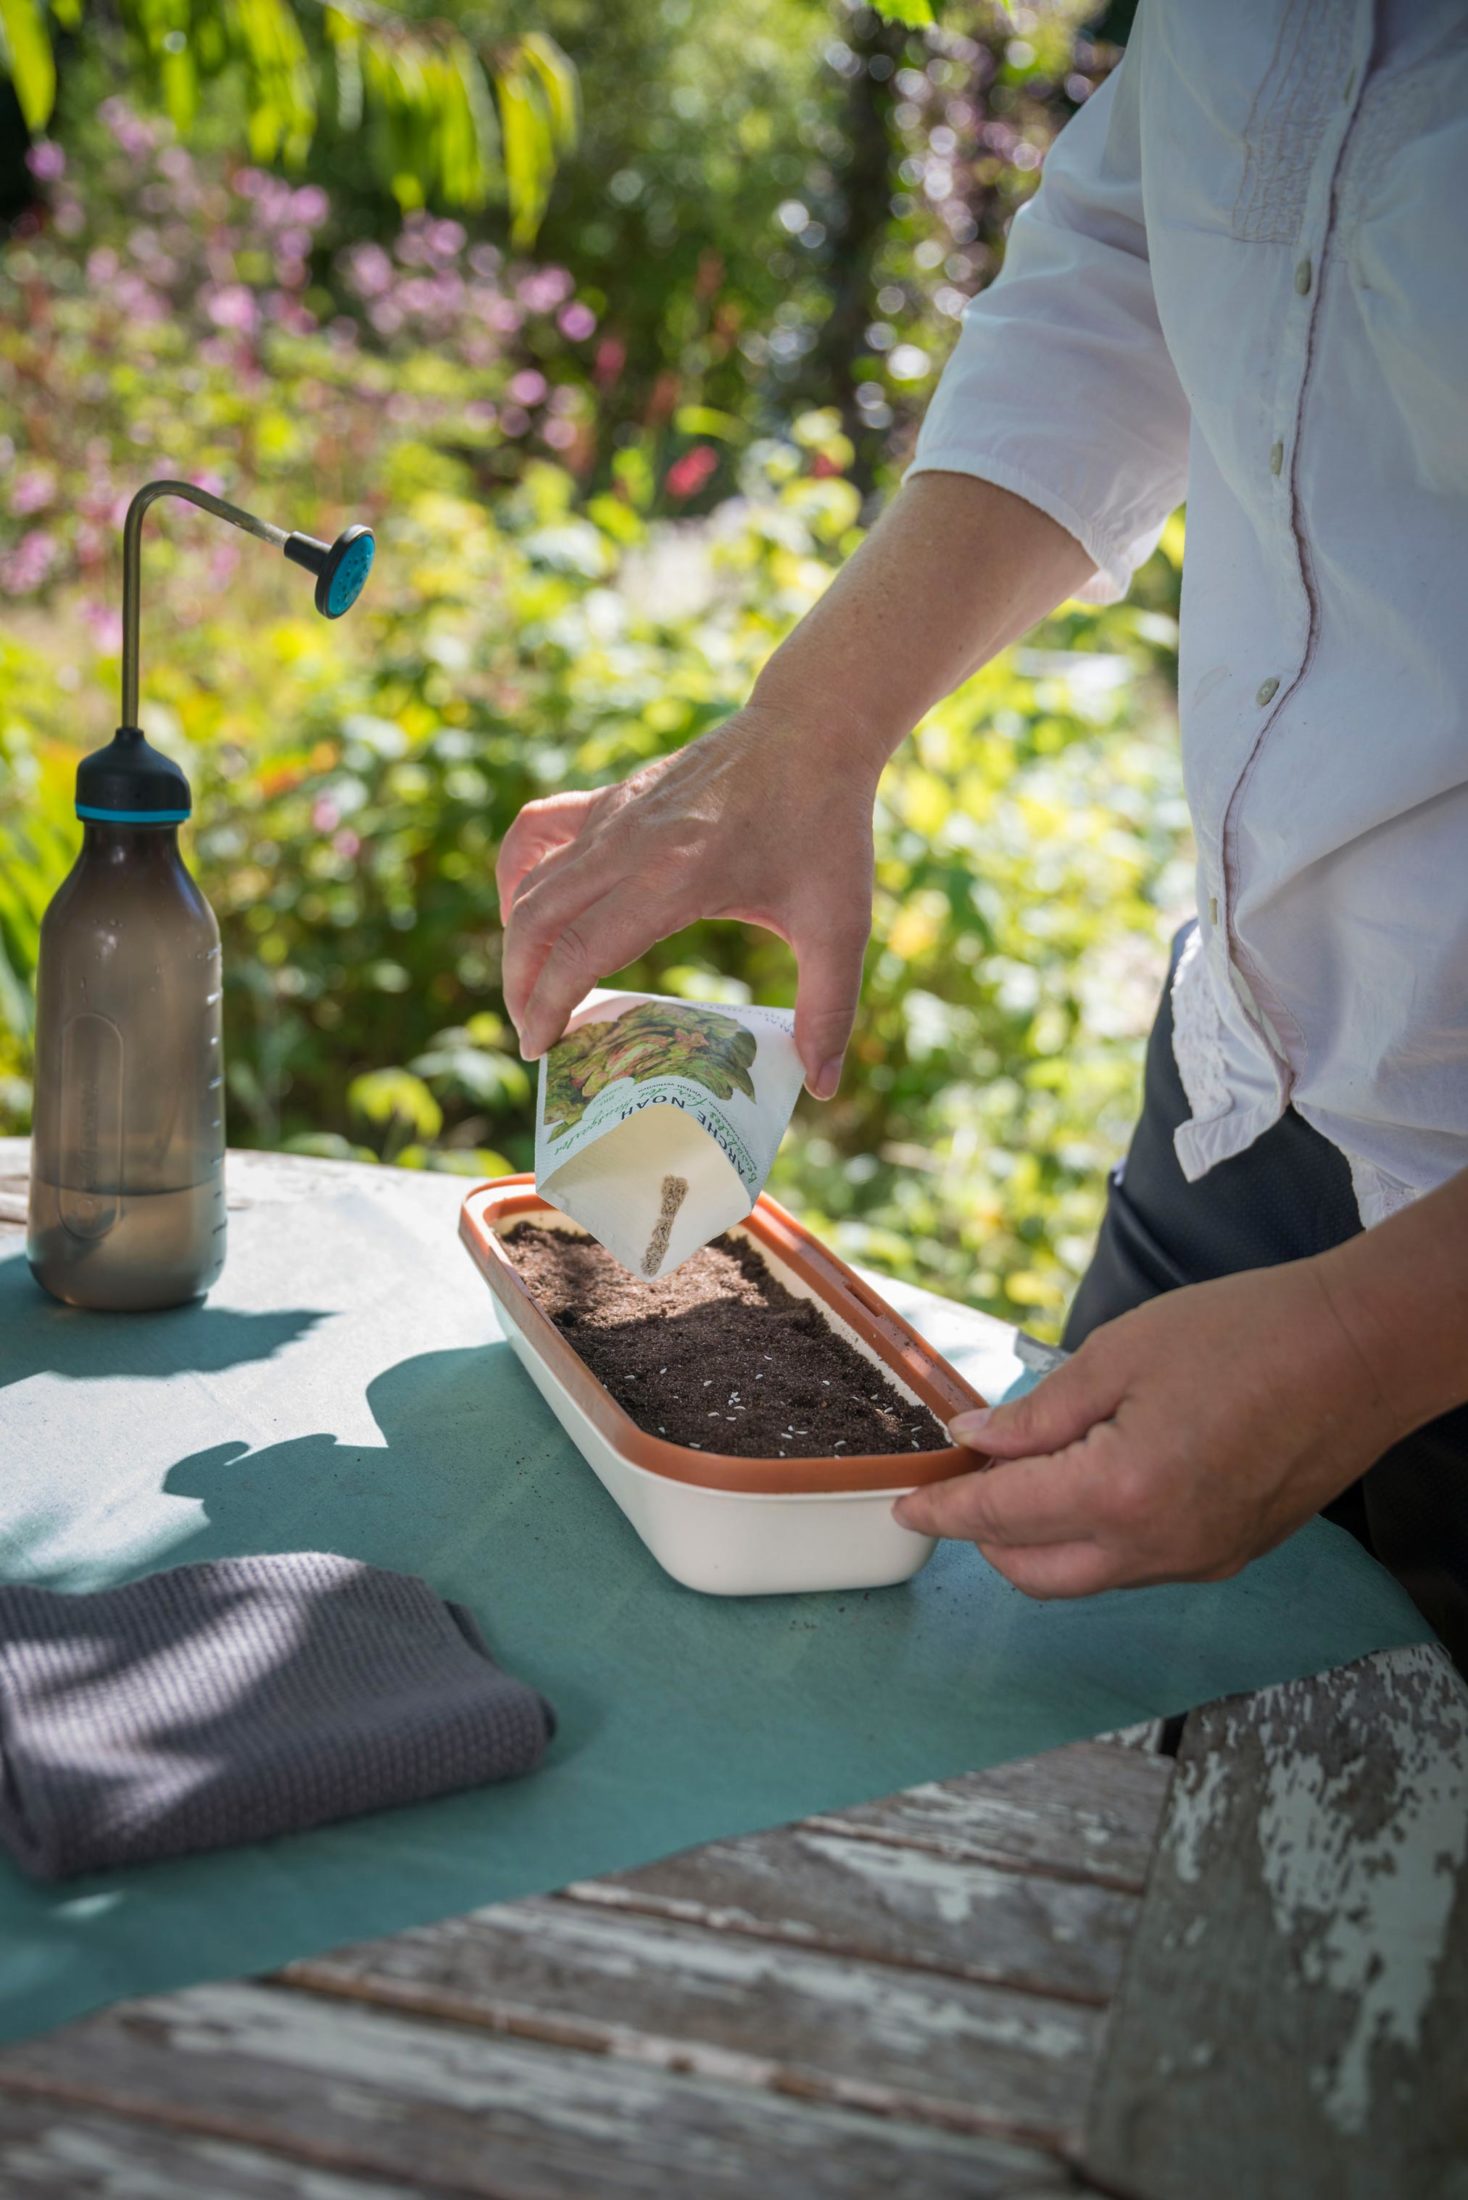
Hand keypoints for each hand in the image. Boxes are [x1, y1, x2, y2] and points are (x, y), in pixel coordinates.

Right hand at [496, 702, 876, 1095]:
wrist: (812, 730)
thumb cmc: (827, 825)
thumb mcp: (839, 922)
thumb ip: (830, 1008)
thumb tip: (823, 1084)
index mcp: (675, 878)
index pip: (581, 949)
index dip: (548, 1004)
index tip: (538, 1049)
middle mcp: (629, 844)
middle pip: (535, 918)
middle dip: (519, 985)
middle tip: (532, 1034)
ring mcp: (614, 814)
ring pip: (529, 880)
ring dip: (516, 939)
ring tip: (531, 989)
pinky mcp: (612, 798)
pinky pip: (537, 832)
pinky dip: (517, 873)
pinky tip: (528, 909)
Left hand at [893, 1260, 1406, 1596]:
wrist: (1360, 1350)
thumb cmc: (1248, 1333)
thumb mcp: (1120, 1353)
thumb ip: (1039, 1412)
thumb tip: (975, 1439)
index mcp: (1119, 1492)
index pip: (999, 1519)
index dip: (942, 1509)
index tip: (908, 1501)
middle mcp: (1156, 1547)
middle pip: (1032, 1573)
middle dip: (985, 1536)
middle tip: (970, 1474)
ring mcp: (1197, 1559)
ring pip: (1085, 1576)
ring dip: (1042, 1538)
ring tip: (1032, 1468)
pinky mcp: (1228, 1555)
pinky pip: (1136, 1565)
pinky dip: (1097, 1537)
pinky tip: (1097, 1478)